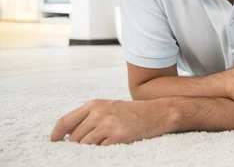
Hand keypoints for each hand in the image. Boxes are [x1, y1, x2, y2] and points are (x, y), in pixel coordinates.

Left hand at [50, 98, 173, 145]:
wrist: (157, 113)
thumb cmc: (132, 112)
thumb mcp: (109, 107)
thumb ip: (89, 116)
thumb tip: (66, 134)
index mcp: (94, 104)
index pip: (65, 121)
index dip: (56, 135)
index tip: (53, 142)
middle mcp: (99, 113)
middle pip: (74, 138)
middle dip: (77, 146)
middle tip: (86, 147)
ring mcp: (108, 125)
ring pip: (85, 146)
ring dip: (89, 150)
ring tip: (101, 145)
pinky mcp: (117, 137)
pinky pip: (100, 151)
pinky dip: (102, 151)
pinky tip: (110, 146)